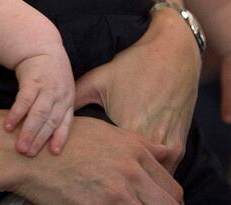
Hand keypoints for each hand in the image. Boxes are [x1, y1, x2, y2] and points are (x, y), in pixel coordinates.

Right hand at [5, 45, 74, 156]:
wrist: (42, 47)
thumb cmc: (52, 74)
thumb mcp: (63, 89)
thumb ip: (59, 108)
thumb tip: (52, 137)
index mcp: (68, 98)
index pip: (66, 121)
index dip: (60, 138)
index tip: (53, 153)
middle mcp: (60, 95)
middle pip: (51, 121)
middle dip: (40, 139)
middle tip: (29, 154)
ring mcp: (47, 87)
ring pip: (39, 114)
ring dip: (29, 131)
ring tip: (19, 147)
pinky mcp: (32, 81)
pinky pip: (24, 101)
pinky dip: (17, 114)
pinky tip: (9, 126)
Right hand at [13, 117, 183, 203]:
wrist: (31, 152)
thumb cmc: (67, 140)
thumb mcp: (106, 131)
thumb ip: (138, 143)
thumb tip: (164, 152)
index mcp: (135, 151)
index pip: (171, 186)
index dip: (171, 201)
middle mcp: (130, 171)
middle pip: (169, 204)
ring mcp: (115, 194)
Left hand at [74, 7, 200, 172]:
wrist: (174, 51)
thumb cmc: (134, 63)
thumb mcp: (99, 78)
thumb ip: (74, 98)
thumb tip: (50, 116)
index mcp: (128, 128)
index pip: (106, 164)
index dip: (92, 168)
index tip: (81, 167)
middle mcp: (151, 142)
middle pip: (129, 175)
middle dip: (113, 178)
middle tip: (97, 175)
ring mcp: (169, 147)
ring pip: (149, 178)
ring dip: (135, 179)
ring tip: (116, 175)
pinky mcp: (180, 146)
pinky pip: (163, 170)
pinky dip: (150, 172)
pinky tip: (136, 169)